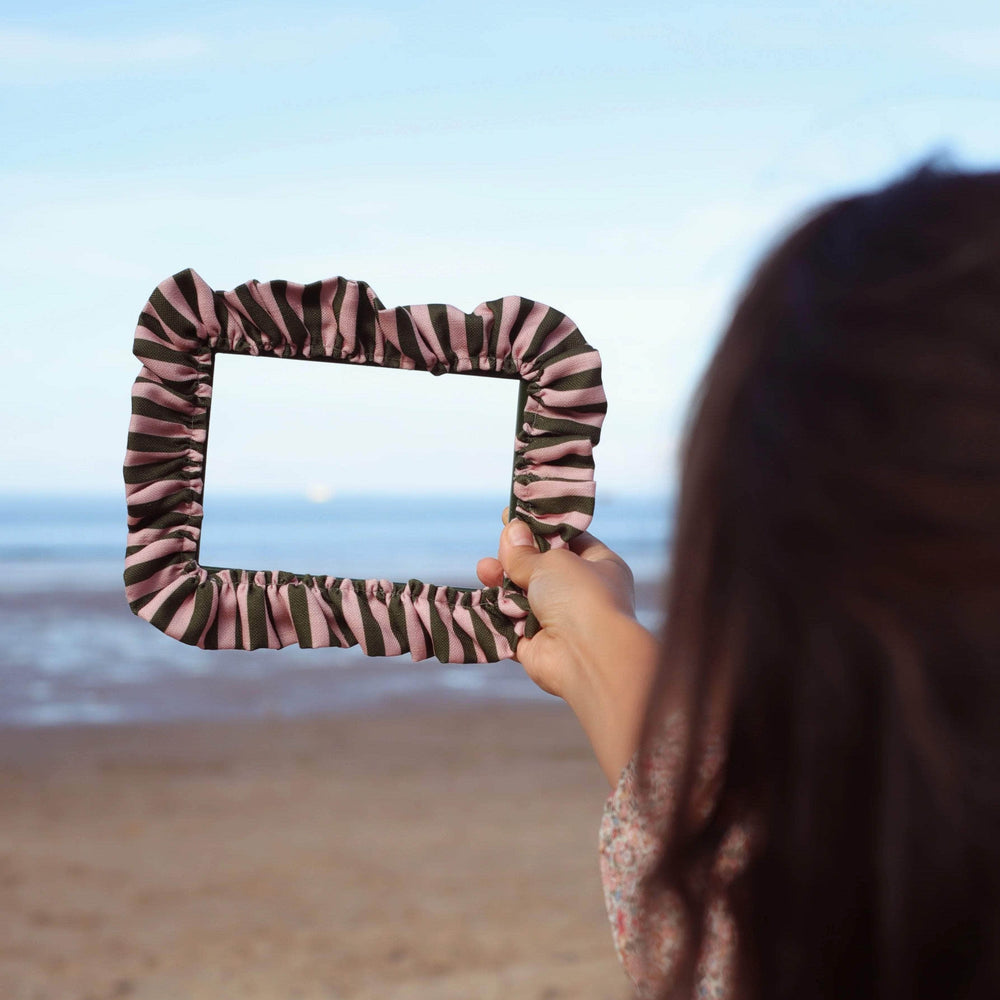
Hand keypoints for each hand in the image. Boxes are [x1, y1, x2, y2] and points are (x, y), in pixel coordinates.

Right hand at [477, 511, 659, 786]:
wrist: (587, 656)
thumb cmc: (581, 597)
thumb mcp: (552, 561)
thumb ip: (526, 551)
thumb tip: (512, 532)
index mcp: (600, 566)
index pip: (568, 540)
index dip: (540, 527)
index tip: (514, 515)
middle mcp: (581, 593)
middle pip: (540, 568)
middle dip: (516, 557)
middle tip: (500, 544)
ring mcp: (559, 620)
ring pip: (522, 595)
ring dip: (502, 582)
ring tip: (485, 569)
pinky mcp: (536, 644)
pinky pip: (511, 623)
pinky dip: (497, 612)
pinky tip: (483, 596)